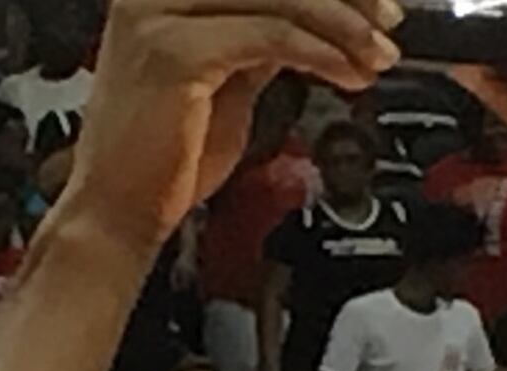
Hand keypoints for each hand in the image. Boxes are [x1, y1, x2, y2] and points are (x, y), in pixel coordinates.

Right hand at [55, 0, 390, 253]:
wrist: (118, 213)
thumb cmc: (164, 157)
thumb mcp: (229, 77)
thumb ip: (263, 36)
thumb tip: (319, 16)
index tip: (373, 1)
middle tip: (388, 23)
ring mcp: (157, 13)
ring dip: (343, 25)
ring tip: (378, 56)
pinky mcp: (171, 52)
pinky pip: (269, 37)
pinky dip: (320, 52)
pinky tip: (347, 73)